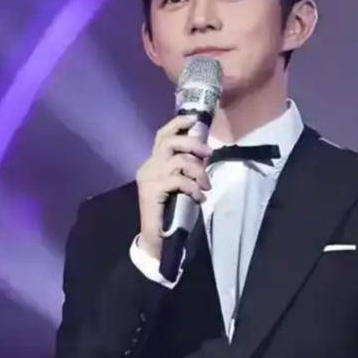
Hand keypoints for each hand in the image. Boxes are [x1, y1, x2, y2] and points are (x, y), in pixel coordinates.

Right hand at [135, 114, 212, 259]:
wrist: (158, 239)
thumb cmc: (172, 211)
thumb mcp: (181, 183)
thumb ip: (186, 167)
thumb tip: (204, 150)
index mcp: (153, 163)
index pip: (162, 135)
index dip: (178, 124)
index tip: (194, 119)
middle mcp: (148, 167)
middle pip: (170, 142)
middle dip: (193, 144)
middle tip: (209, 153)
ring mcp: (149, 178)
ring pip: (178, 160)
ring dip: (197, 170)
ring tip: (206, 185)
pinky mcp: (152, 191)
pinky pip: (178, 180)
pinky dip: (193, 187)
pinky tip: (199, 198)